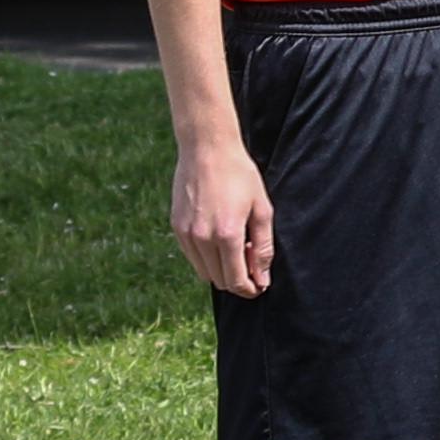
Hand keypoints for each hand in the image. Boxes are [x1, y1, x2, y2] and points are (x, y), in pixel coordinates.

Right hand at [171, 137, 272, 297]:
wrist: (207, 150)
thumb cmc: (240, 176)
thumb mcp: (262, 209)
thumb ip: (263, 246)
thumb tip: (263, 277)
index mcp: (227, 235)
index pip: (236, 280)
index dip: (249, 289)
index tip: (259, 286)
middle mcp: (202, 239)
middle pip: (219, 280)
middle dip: (238, 280)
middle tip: (253, 263)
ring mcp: (186, 234)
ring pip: (204, 271)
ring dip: (222, 269)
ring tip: (238, 248)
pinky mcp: (176, 227)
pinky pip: (192, 256)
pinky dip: (207, 257)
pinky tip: (220, 240)